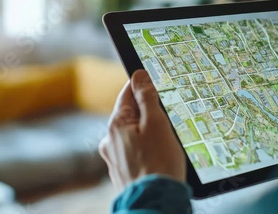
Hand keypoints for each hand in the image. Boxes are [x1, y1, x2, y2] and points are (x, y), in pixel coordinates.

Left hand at [99, 70, 185, 190]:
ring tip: (166, 142)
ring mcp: (114, 158)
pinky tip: (158, 157)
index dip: (142, 86)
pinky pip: (134, 152)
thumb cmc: (159, 163)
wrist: (155, 202)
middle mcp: (110, 140)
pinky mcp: (122, 173)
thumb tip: (139, 75)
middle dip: (148, 113)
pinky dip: (146, 150)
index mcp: (116, 125)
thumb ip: (146, 97)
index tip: (155, 81)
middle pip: (131, 115)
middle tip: (168, 117)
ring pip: (133, 135)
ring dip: (148, 133)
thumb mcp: (157, 123)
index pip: (127, 94)